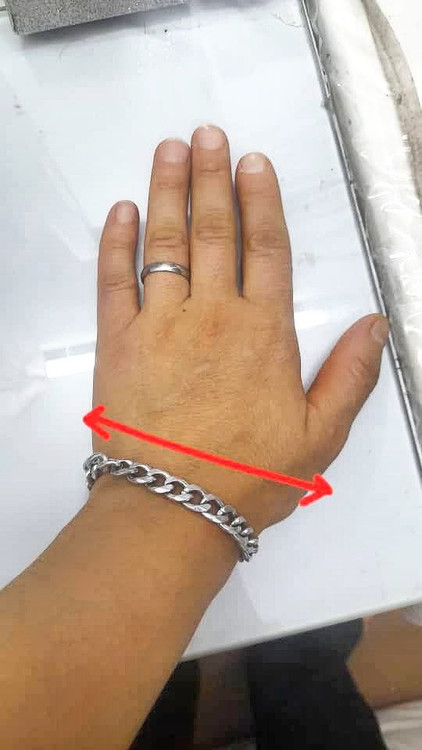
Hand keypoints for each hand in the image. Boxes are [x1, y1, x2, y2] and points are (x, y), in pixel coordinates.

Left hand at [93, 125, 387, 533]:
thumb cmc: (248, 477)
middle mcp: (212, 315)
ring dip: (167, 193)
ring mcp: (160, 324)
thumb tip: (374, 324)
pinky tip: (122, 211)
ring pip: (165, 245)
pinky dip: (116, 243)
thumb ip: (349, 377)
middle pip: (214, 232)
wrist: (172, 509)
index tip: (252, 162)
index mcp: (264, 333)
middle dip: (211, 178)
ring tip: (169, 150)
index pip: (265, 249)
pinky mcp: (117, 342)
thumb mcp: (319, 437)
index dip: (260, 200)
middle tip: (206, 135)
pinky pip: (114, 281)